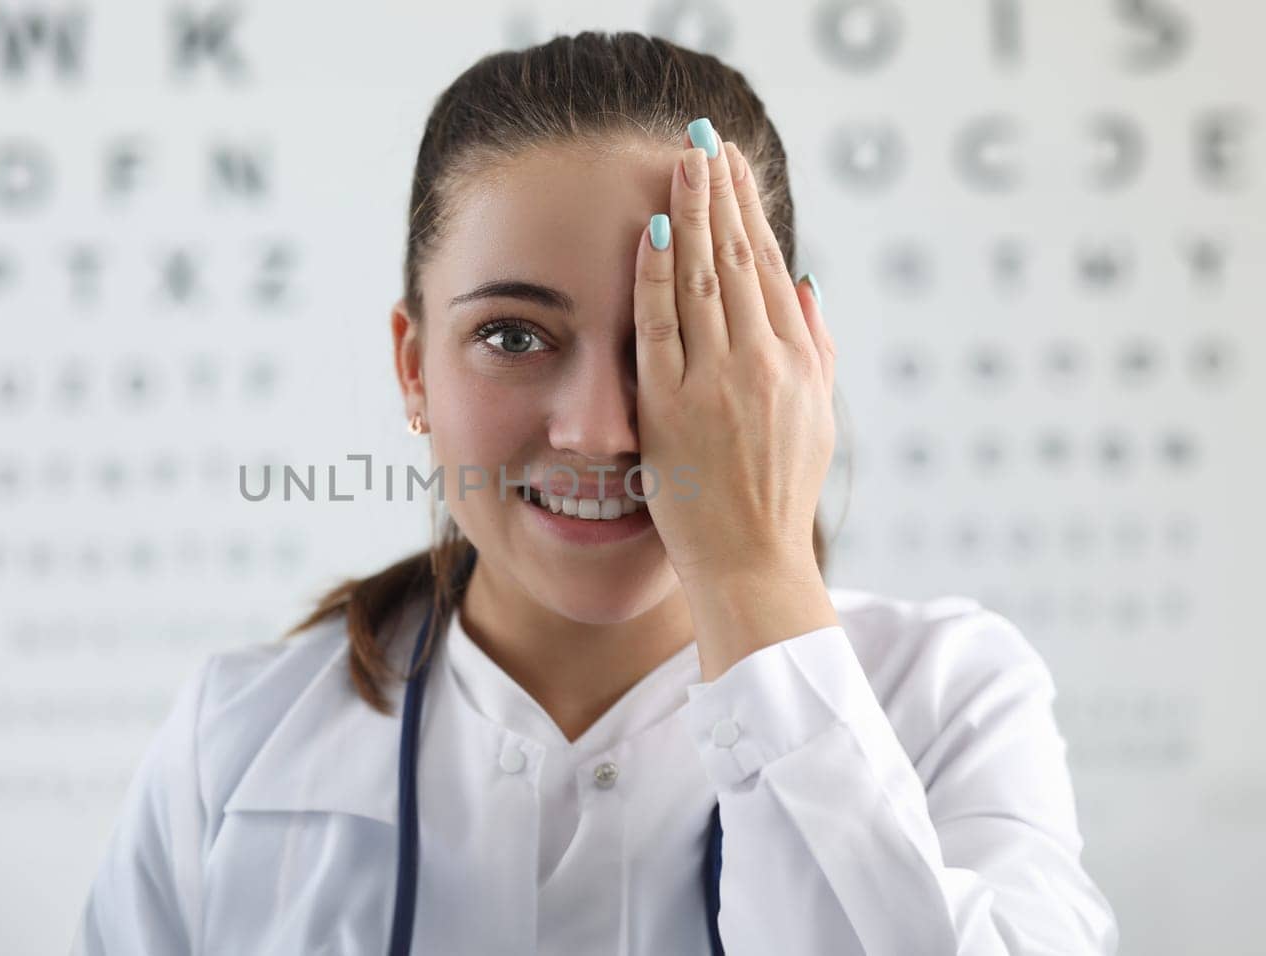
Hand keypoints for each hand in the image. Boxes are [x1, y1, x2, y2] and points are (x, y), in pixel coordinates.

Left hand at [632, 120, 836, 588]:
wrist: (754, 563)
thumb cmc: (780, 494)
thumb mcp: (816, 417)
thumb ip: (815, 347)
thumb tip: (805, 281)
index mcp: (798, 360)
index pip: (768, 264)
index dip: (749, 209)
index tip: (734, 164)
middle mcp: (763, 363)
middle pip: (738, 260)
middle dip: (720, 193)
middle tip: (703, 138)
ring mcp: (717, 385)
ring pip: (704, 282)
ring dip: (693, 216)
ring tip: (681, 162)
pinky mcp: (673, 411)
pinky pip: (662, 330)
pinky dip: (658, 279)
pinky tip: (654, 233)